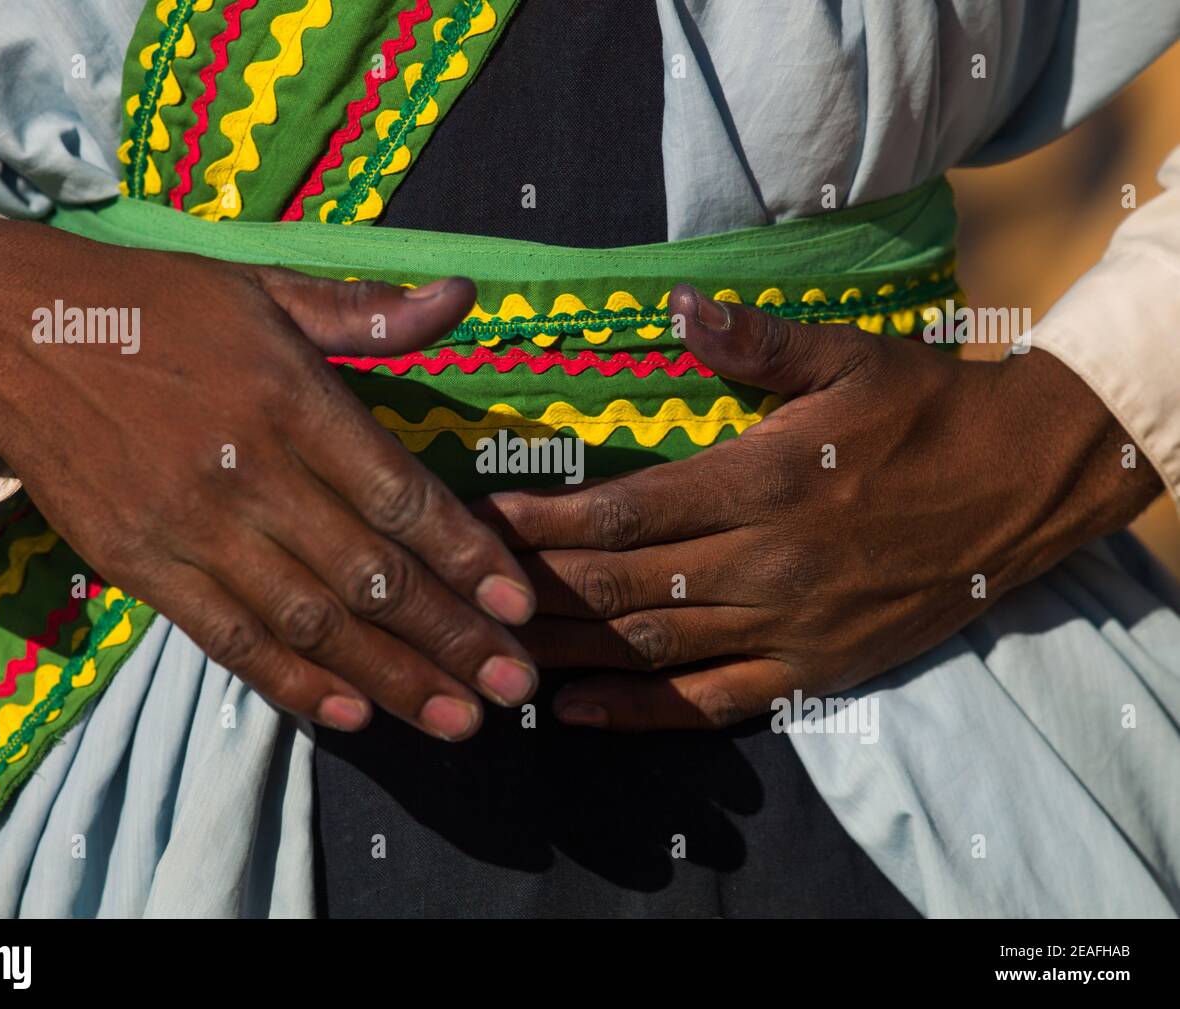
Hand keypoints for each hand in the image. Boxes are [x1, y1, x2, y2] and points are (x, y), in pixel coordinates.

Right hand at [0, 219, 539, 740]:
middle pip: (368, 574)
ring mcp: (191, 528)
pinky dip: (292, 683)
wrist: (10, 331)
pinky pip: (228, 639)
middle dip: (450, 636)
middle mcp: (250, 472)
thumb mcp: (263, 286)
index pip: (400, 494)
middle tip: (515, 683)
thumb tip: (462, 297)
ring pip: (309, 621)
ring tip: (458, 721)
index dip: (466, 556)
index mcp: (291, 397)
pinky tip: (351, 715)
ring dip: (391, 678)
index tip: (519, 605)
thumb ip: (366, 311)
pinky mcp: (141, 566)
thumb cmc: (155, 304)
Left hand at [475, 285, 1161, 730]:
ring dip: (564, 650)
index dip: (541, 523)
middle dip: (531, 586)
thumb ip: (757, 343)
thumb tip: (681, 308)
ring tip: (488, 648)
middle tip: (457, 587)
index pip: (624, 511)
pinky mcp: (813, 670)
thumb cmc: (924, 412)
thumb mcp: (849, 358)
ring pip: (652, 648)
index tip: (474, 521)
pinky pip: (712, 704)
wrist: (1022, 485)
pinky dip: (638, 715)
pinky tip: (573, 713)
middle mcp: (766, 564)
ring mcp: (789, 626)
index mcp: (763, 481)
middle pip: (621, 585)